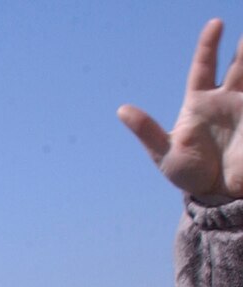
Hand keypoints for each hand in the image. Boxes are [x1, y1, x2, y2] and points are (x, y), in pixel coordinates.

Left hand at [121, 19, 242, 202]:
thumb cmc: (189, 174)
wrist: (215, 195)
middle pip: (237, 65)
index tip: (216, 24)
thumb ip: (146, 130)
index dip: (209, 44)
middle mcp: (224, 99)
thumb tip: (122, 110)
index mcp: (199, 102)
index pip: (204, 66)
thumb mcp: (164, 154)